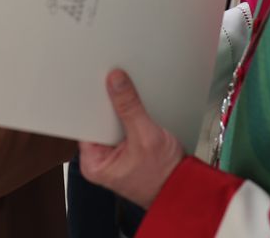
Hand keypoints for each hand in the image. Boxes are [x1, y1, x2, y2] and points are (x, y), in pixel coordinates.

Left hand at [78, 70, 184, 208]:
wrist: (183, 187)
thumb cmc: (164, 177)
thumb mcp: (145, 136)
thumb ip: (129, 106)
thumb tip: (116, 82)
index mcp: (93, 163)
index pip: (85, 123)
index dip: (93, 103)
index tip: (100, 85)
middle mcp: (99, 159)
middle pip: (97, 121)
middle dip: (108, 106)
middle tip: (118, 90)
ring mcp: (112, 154)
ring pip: (110, 122)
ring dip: (120, 111)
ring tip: (131, 106)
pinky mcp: (124, 148)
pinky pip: (121, 126)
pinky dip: (129, 117)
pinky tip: (137, 114)